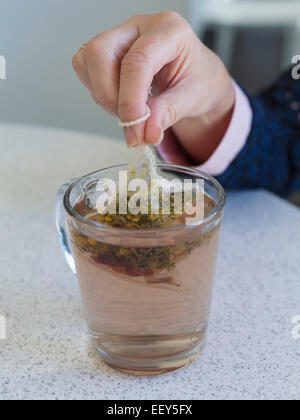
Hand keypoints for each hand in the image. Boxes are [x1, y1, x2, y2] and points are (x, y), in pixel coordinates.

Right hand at [72, 12, 234, 161]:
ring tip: (130, 110)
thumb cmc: (199, 80)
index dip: (131, 101)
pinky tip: (121, 100)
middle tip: (130, 123)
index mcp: (168, 29)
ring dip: (104, 95)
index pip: (137, 61)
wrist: (197, 78)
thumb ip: (169, 113)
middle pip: (100, 53)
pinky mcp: (107, 51)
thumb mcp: (194, 98)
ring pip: (88, 60)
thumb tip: (147, 132)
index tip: (136, 130)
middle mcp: (140, 26)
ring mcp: (120, 36)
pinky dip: (99, 92)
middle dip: (110, 95)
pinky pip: (86, 69)